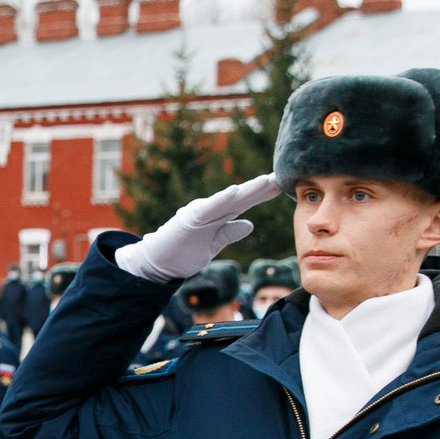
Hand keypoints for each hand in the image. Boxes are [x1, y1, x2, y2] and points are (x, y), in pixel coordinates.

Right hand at [113, 174, 281, 282]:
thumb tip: (249, 224)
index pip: (245, 203)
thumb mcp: (212, 245)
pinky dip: (222, 199)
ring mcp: (201, 213)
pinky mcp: (190, 219)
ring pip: (229, 199)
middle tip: (282, 176)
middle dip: (262, 187)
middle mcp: (211, 210)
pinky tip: (235, 191)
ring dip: (248, 189)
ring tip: (267, 180)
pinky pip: (209, 208)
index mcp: (218, 216)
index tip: (283, 185)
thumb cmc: (182, 252)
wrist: (157, 262)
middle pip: (242, 198)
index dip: (263, 194)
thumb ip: (229, 233)